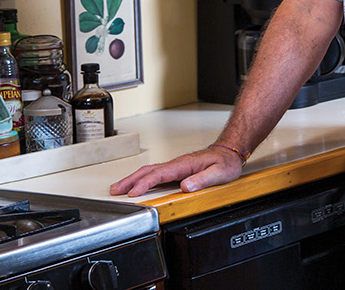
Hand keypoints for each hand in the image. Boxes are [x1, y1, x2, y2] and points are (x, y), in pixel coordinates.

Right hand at [109, 147, 243, 196]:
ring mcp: (175, 167)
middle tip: (115, 190)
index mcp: (183, 164)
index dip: (145, 184)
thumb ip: (203, 180)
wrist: (230, 152)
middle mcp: (176, 164)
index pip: (159, 174)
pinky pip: (155, 174)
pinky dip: (142, 179)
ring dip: (132, 179)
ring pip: (149, 171)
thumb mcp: (219, 173)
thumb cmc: (225, 162)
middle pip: (148, 171)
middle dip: (129, 180)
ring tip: (119, 188)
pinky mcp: (176, 170)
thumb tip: (186, 186)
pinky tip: (137, 184)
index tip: (134, 192)